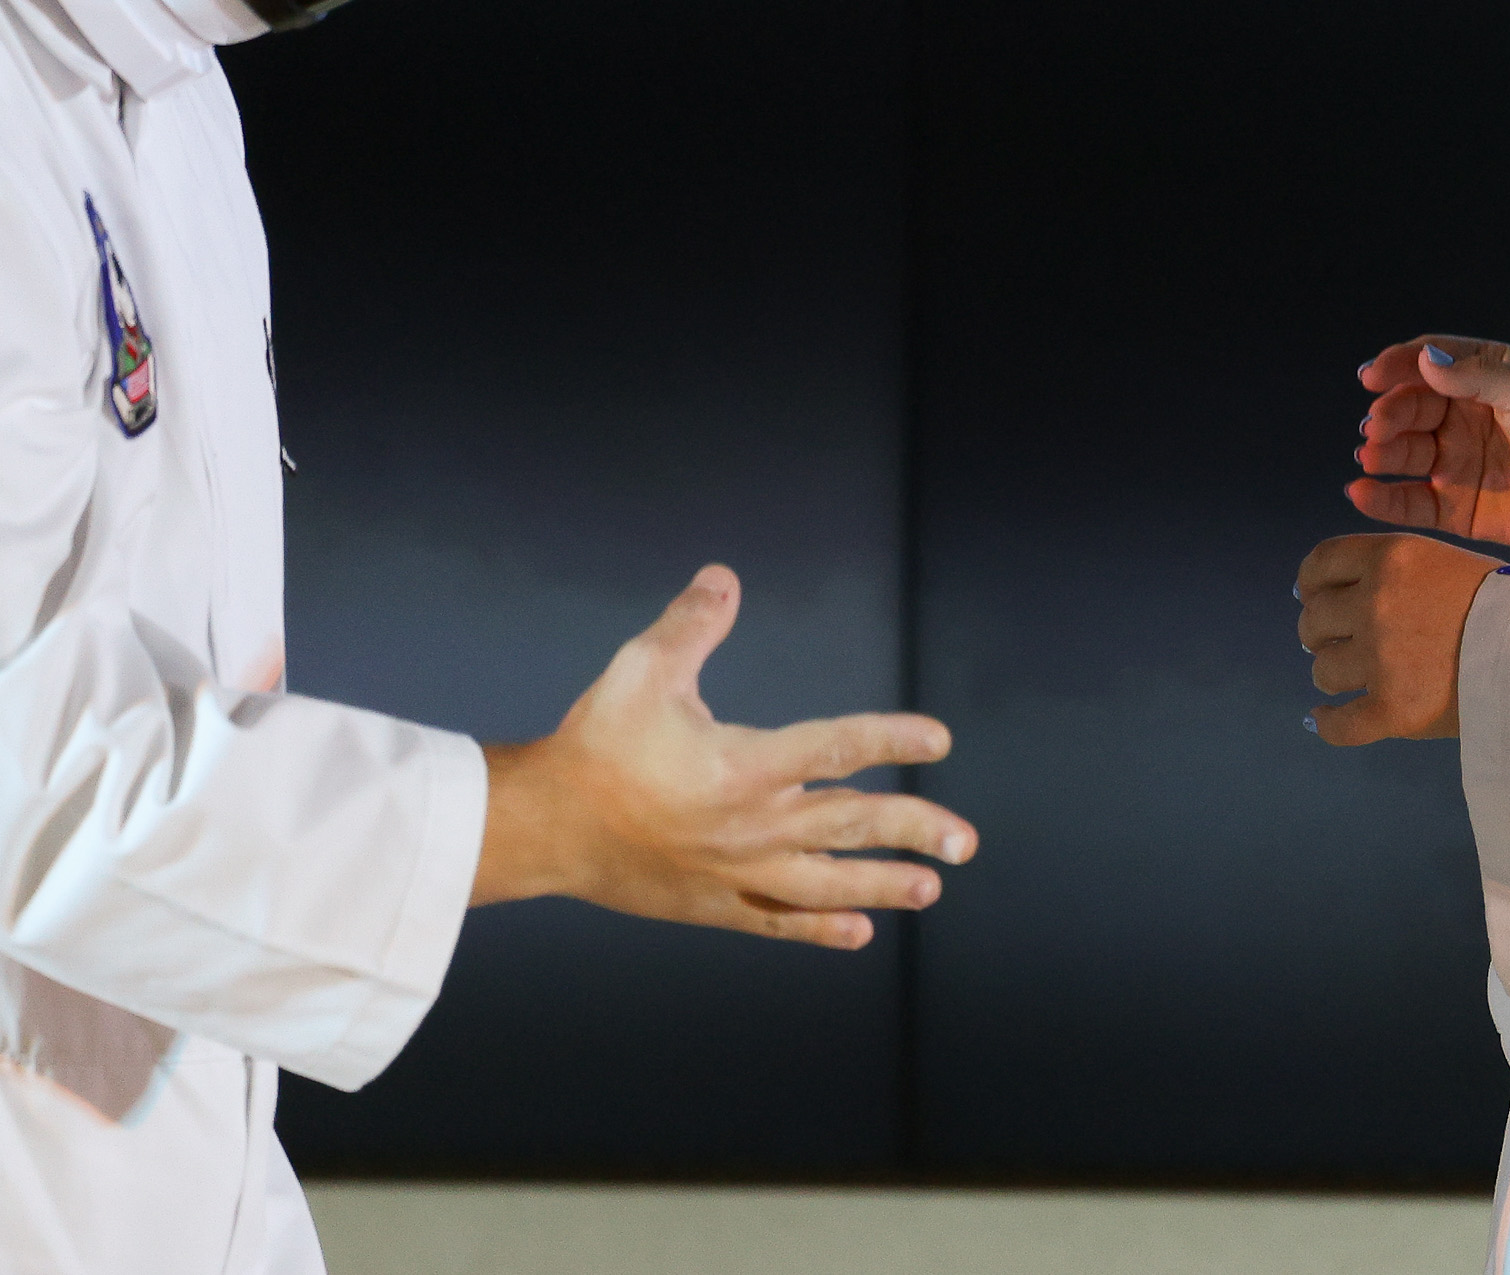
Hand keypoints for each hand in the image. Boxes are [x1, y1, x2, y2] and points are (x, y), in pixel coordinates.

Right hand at [471, 566, 975, 948]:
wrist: (544, 826)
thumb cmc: (596, 743)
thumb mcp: (643, 670)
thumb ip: (692, 624)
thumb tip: (723, 576)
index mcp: (746, 764)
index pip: (840, 747)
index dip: (893, 741)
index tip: (937, 741)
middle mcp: (753, 824)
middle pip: (852, 825)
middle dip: (914, 828)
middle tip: (965, 841)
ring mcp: (737, 872)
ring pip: (827, 883)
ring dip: (885, 884)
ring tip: (932, 887)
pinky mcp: (713, 906)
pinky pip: (779, 922)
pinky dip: (821, 927)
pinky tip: (858, 932)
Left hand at [1295, 532, 1497, 744]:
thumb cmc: (1504, 601)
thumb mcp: (1443, 560)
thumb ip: (1389, 571)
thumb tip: (1316, 591)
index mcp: (1390, 558)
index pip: (1319, 564)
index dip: (1312, 583)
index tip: (1318, 598)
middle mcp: (1376, 603)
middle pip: (1313, 621)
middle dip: (1324, 632)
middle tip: (1350, 641)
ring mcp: (1380, 659)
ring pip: (1323, 670)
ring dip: (1336, 673)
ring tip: (1362, 675)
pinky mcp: (1392, 709)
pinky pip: (1339, 724)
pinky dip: (1328, 722)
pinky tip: (1326, 717)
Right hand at [1347, 335, 1509, 562]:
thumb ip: (1478, 376)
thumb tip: (1426, 359)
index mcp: (1485, 377)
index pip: (1431, 364)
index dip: (1399, 366)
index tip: (1373, 375)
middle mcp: (1464, 417)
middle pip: (1411, 408)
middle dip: (1389, 414)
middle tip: (1377, 426)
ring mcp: (1457, 463)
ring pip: (1404, 453)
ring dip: (1381, 452)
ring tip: (1371, 456)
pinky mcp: (1457, 508)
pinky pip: (1411, 502)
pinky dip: (1383, 498)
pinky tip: (1362, 492)